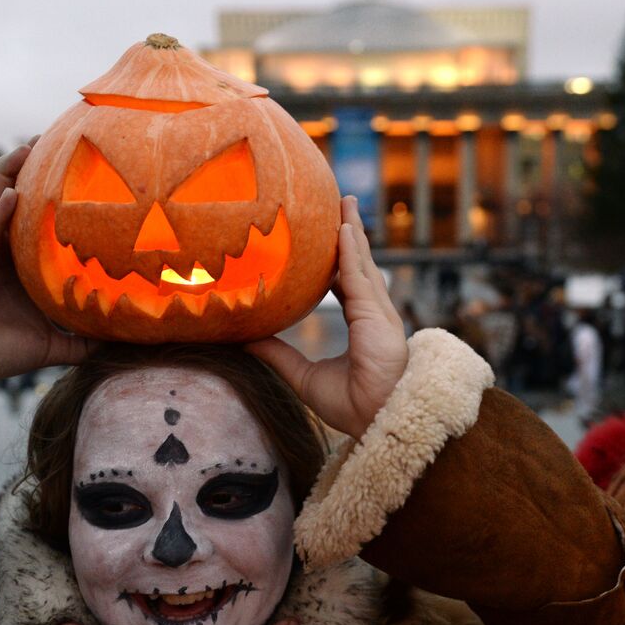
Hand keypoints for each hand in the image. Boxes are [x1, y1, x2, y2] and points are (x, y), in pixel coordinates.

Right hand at [0, 142, 88, 402]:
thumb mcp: (51, 345)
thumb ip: (82, 342)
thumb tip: (119, 345)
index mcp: (19, 264)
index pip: (38, 221)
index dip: (53, 195)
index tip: (79, 172)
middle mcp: (0, 251)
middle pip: (16, 200)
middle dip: (31, 169)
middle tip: (53, 138)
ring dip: (9, 174)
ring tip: (27, 147)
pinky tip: (11, 195)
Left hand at [247, 197, 408, 439]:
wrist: (377, 422)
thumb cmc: (351, 405)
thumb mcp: (302, 375)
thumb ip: (278, 355)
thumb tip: (245, 340)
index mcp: (363, 325)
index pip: (349, 283)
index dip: (340, 260)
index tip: (328, 239)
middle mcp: (374, 314)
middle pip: (360, 264)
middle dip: (350, 234)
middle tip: (341, 204)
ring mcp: (379, 313)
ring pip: (362, 263)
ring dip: (353, 231)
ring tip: (345, 203)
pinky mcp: (377, 315)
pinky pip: (360, 275)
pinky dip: (352, 250)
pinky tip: (344, 228)